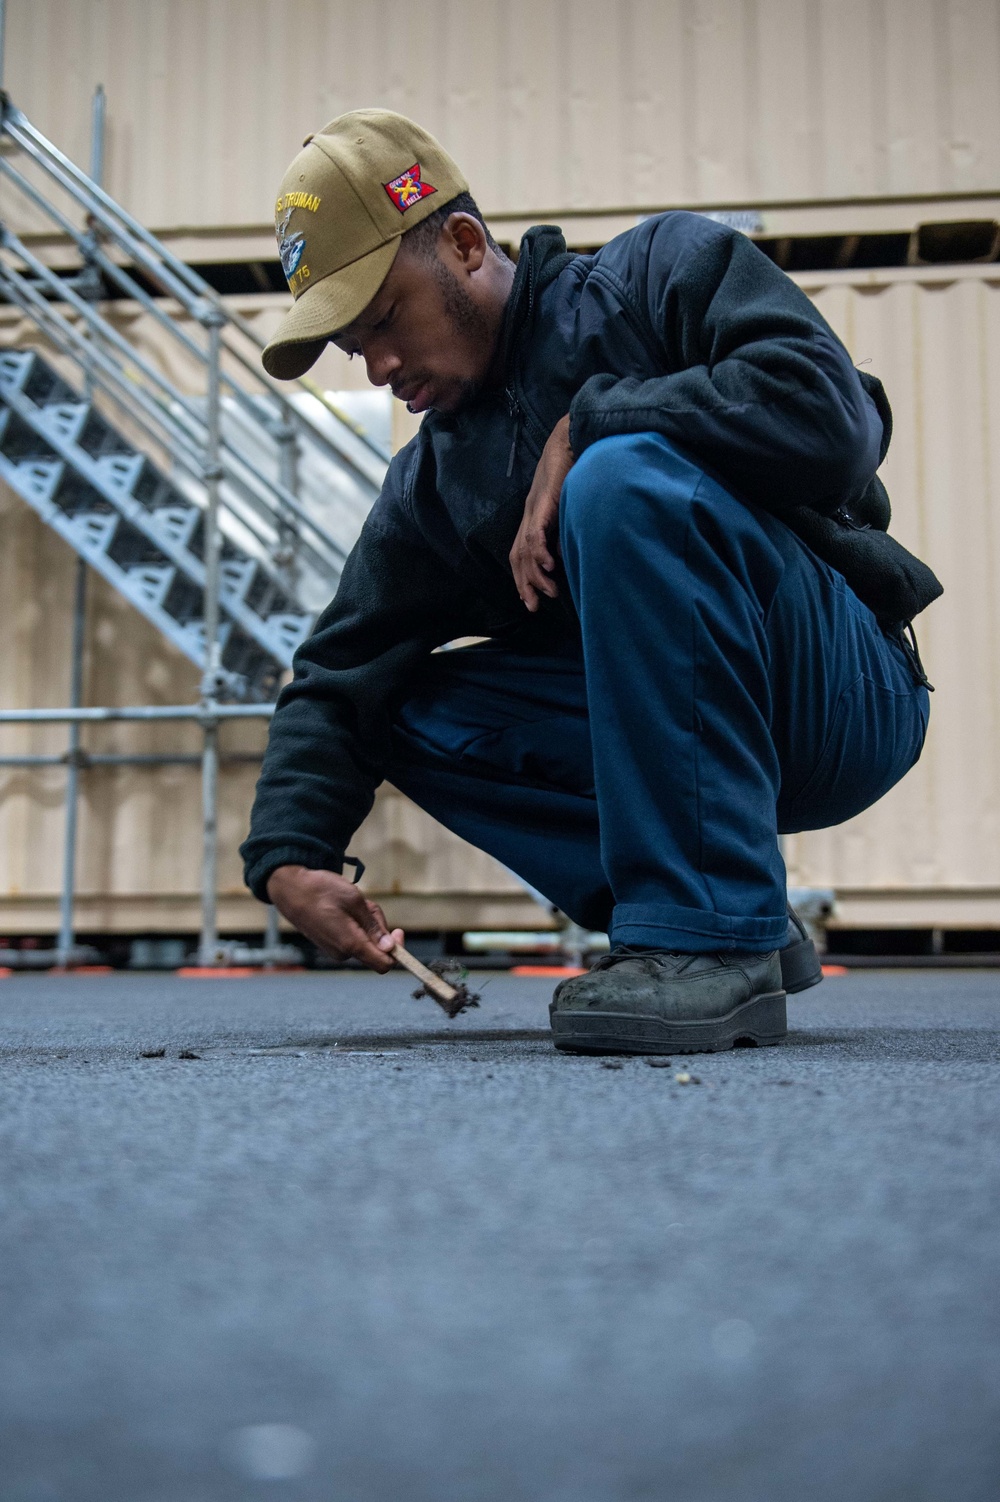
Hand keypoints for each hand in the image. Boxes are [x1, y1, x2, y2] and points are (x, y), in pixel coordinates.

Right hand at [266, 865, 403, 973]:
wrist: (290, 889)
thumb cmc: (321, 890)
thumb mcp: (354, 900)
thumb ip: (373, 925)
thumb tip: (390, 947)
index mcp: (350, 943)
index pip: (383, 964)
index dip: (397, 951)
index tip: (398, 931)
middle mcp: (342, 952)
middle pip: (376, 947)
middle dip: (378, 926)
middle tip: (366, 904)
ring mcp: (335, 949)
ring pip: (365, 940)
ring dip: (365, 921)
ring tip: (351, 902)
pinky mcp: (330, 944)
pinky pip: (353, 937)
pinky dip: (355, 923)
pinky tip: (343, 908)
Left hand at [509, 414, 573, 611]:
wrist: (572, 436)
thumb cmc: (575, 467)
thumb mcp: (570, 504)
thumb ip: (565, 528)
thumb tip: (565, 553)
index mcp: (534, 515)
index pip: (521, 552)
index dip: (523, 577)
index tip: (531, 598)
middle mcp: (529, 514)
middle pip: (518, 557)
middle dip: (525, 584)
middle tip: (534, 606)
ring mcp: (534, 508)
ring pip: (525, 550)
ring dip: (535, 574)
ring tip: (548, 592)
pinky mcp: (543, 501)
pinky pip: (536, 531)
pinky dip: (540, 551)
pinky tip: (548, 566)